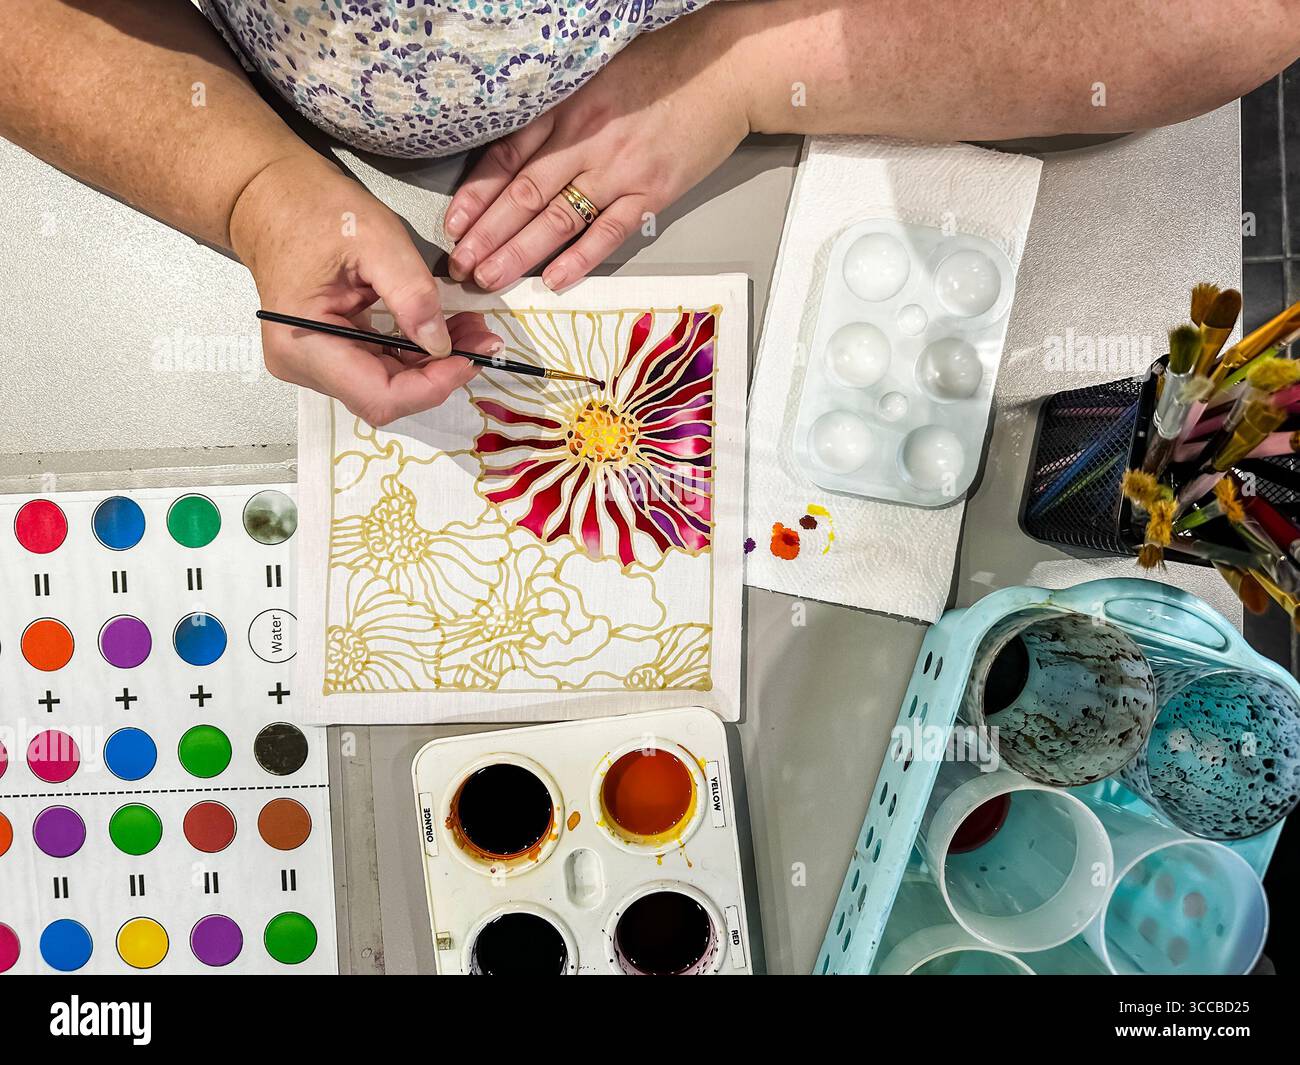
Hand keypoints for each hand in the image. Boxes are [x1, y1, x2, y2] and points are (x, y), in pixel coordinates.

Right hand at [230, 154, 500, 425]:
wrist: (271, 197)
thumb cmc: (316, 209)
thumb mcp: (376, 238)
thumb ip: (412, 294)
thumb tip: (442, 345)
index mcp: (304, 344)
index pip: (379, 396)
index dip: (432, 386)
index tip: (472, 356)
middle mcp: (303, 366)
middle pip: (386, 397)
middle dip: (439, 374)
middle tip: (483, 337)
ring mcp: (314, 365)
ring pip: (387, 387)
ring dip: (433, 365)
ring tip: (471, 330)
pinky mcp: (328, 355)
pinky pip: (379, 369)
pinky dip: (416, 355)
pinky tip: (445, 331)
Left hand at [443, 13, 747, 291]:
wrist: (721, 70)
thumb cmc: (660, 68)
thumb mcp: (594, 76)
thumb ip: (557, 113)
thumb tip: (517, 151)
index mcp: (566, 109)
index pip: (507, 157)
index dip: (476, 194)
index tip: (453, 225)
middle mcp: (585, 141)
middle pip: (523, 195)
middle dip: (486, 234)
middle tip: (460, 265)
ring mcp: (619, 170)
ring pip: (557, 218)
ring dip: (519, 252)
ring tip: (489, 277)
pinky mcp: (652, 192)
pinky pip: (608, 232)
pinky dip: (579, 258)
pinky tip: (553, 279)